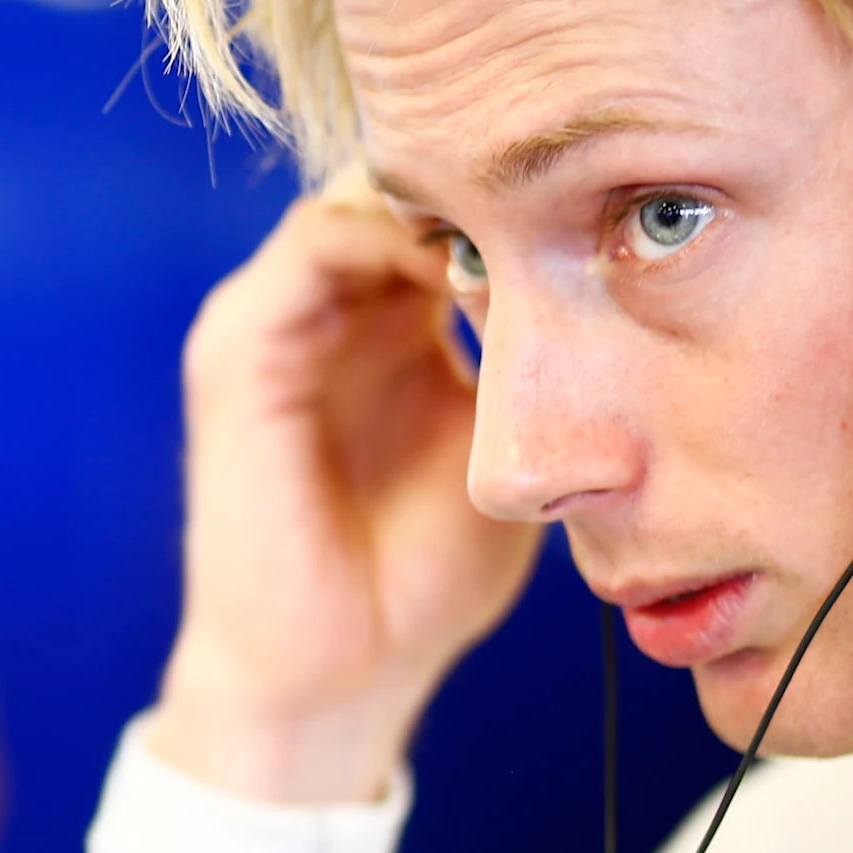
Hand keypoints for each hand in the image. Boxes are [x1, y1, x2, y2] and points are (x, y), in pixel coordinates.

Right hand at [148, 188, 544, 804]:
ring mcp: (276, 322)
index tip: (605, 206)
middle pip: (403, 190)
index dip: (521, 201)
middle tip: (568, 187)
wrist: (338, 669)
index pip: (447, 215)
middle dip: (482, 183)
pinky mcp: (241, 347)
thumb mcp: (509, 445)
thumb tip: (610, 274)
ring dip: (440, 199)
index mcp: (391, 326)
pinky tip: (460, 260)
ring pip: (360, 197)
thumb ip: (537, 364)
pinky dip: (388, 233)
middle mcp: (328, 311)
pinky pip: (315, 244)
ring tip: (519, 218)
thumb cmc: (424, 577)